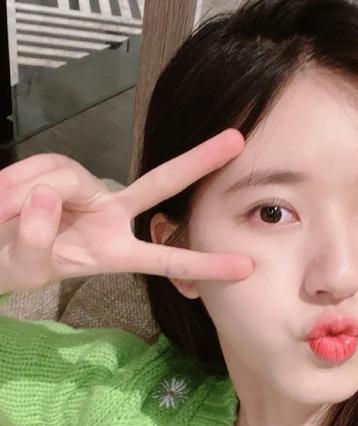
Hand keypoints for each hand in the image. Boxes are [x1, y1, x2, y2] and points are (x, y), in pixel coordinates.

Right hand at [0, 129, 254, 294]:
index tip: (246, 267)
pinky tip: (6, 199)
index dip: (204, 264)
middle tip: (236, 140)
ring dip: (29, 195)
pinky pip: (44, 169)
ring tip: (3, 215)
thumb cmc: (11, 265)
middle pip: (157, 183)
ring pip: (68, 178)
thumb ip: (36, 241)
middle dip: (197, 162)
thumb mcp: (24, 267)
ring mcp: (86, 190)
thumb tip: (50, 197)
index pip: (166, 259)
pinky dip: (18, 183)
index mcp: (114, 253)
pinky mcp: (59, 170)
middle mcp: (109, 216)